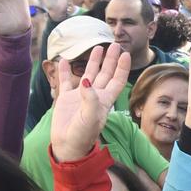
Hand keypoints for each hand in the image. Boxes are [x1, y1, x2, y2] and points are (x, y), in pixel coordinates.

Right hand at [47, 45, 131, 163]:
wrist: (67, 146)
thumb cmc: (83, 135)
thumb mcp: (90, 118)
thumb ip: (90, 99)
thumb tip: (86, 81)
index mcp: (105, 100)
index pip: (117, 80)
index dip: (122, 68)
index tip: (126, 54)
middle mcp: (94, 96)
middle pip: (106, 74)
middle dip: (111, 60)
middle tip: (114, 45)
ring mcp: (80, 96)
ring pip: (89, 74)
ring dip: (93, 61)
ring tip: (97, 48)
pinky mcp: (66, 98)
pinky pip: (66, 81)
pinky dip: (65, 70)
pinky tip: (64, 60)